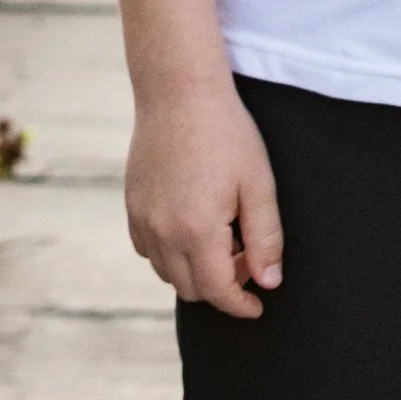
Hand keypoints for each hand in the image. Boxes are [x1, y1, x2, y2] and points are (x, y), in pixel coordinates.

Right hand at [126, 79, 282, 317]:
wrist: (179, 92)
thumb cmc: (227, 133)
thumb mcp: (258, 183)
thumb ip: (265, 238)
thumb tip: (268, 282)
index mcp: (197, 231)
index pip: (217, 291)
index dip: (240, 305)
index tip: (257, 307)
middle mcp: (162, 234)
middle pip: (191, 289)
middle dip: (222, 284)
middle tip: (246, 255)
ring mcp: (142, 221)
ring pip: (167, 273)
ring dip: (195, 269)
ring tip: (223, 234)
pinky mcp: (131, 207)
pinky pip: (149, 250)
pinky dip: (171, 252)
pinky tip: (193, 223)